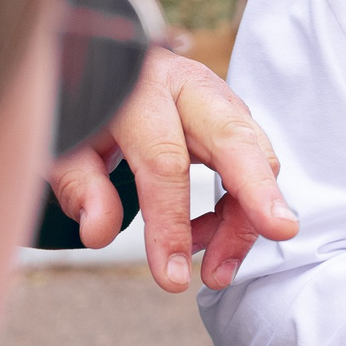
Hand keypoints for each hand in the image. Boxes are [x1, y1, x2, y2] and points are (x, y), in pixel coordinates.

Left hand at [47, 47, 298, 290]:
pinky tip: (208, 237)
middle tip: (280, 231)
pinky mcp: (233, 117)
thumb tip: (100, 232)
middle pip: (235, 139)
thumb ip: (79, 185)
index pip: (165, 161)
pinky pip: (251, 163)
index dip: (171, 223)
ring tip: (217, 271)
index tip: (173, 277)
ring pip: (254, 155)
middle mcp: (188, 86)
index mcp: (140, 88)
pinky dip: (240, 207)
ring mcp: (217, 98)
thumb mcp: (66, 144)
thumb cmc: (86, 108)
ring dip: (246, 218)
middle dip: (259, 189)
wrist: (101, 68)